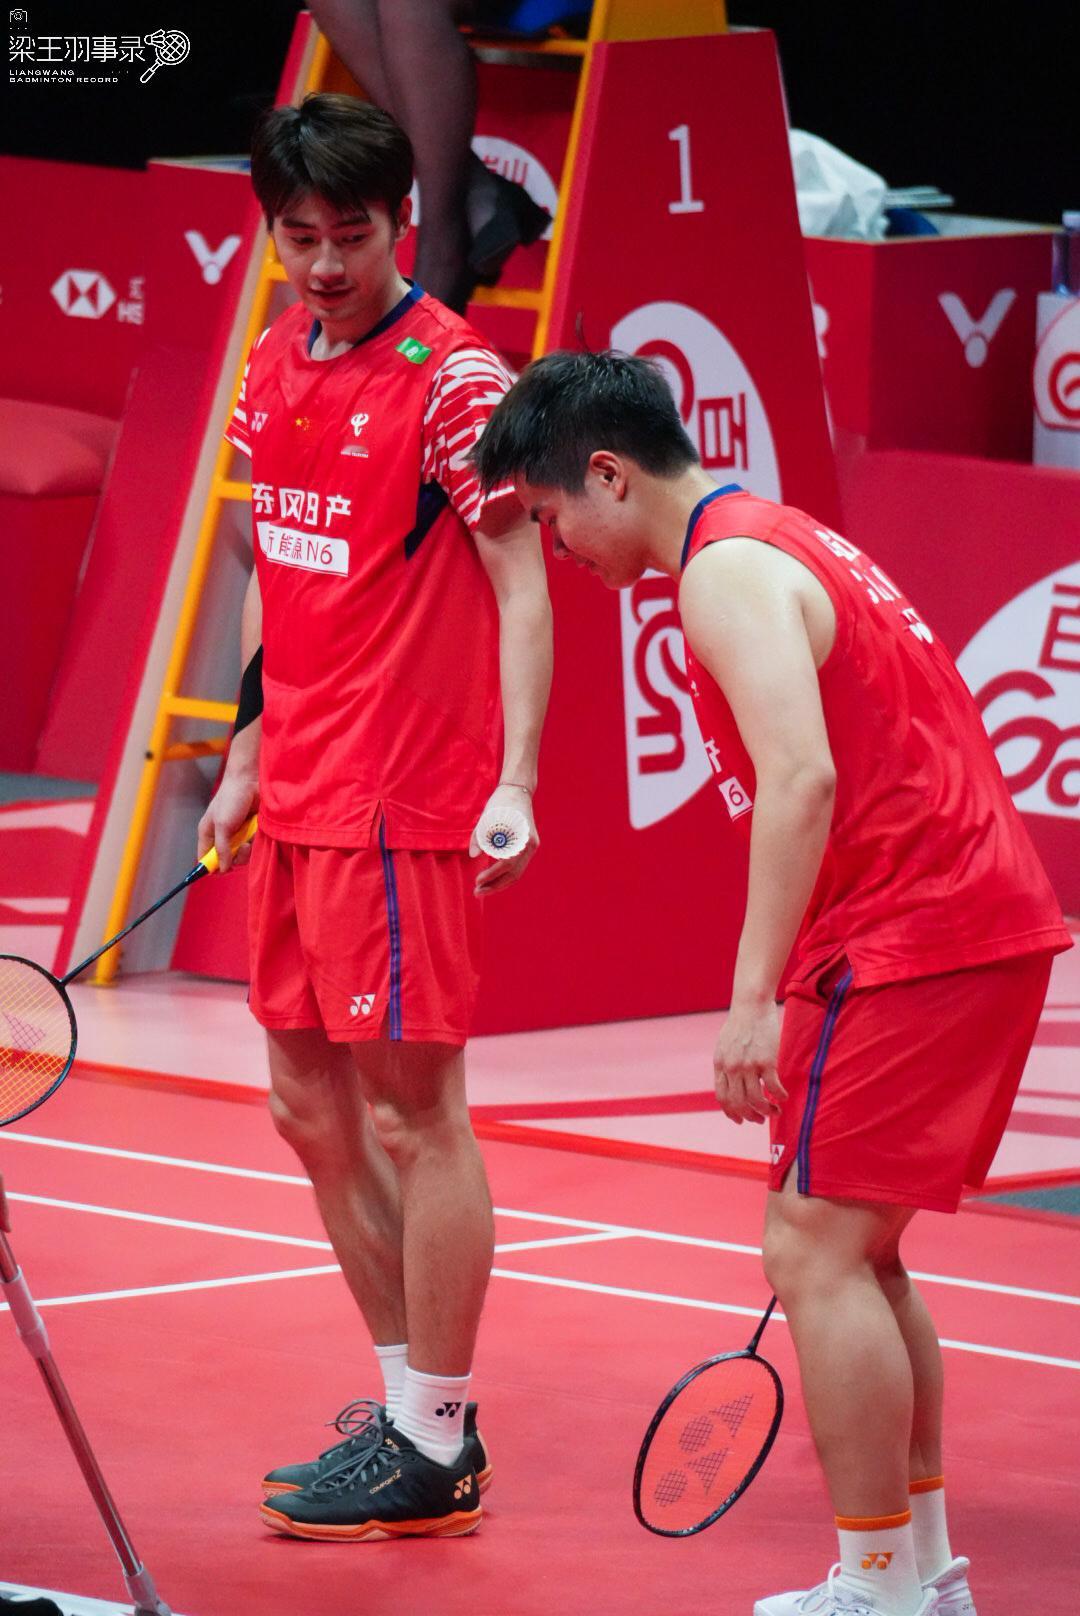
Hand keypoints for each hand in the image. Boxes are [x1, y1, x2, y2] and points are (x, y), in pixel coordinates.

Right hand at [197, 770, 258, 873]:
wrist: (251, 780)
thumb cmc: (231, 799)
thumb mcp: (222, 825)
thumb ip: (222, 848)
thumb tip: (222, 869)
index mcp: (208, 834)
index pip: (205, 859)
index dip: (212, 868)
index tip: (224, 871)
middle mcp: (222, 837)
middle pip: (226, 861)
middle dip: (235, 858)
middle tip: (242, 847)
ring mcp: (237, 835)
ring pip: (242, 856)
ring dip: (248, 850)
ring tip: (250, 838)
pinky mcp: (251, 832)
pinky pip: (253, 846)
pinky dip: (256, 841)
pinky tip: (256, 830)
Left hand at [469, 783, 538, 895]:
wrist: (518, 791)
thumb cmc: (501, 803)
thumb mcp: (486, 817)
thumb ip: (479, 836)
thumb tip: (473, 855)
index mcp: (521, 838)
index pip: (507, 864)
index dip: (491, 875)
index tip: (477, 881)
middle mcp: (529, 845)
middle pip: (513, 874)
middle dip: (494, 886)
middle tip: (477, 893)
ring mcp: (531, 847)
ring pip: (516, 873)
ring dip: (499, 883)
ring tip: (482, 889)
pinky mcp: (528, 847)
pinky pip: (517, 867)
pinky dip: (505, 875)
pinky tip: (492, 879)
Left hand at [713, 1000, 786, 1124]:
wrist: (751, 1004)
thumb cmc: (740, 1023)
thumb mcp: (724, 1045)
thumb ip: (726, 1064)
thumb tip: (731, 1081)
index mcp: (720, 1065)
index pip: (722, 1097)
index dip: (731, 1112)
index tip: (740, 1119)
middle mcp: (731, 1068)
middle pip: (738, 1103)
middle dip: (749, 1116)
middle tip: (759, 1120)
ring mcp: (748, 1065)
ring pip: (756, 1099)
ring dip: (766, 1111)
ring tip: (775, 1111)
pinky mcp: (765, 1060)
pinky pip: (772, 1086)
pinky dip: (779, 1096)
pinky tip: (783, 1097)